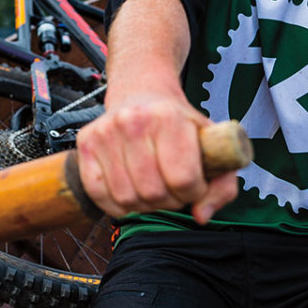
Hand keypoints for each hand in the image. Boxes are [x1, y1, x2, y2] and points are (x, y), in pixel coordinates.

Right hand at [75, 94, 239, 223]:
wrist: (142, 90)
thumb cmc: (179, 122)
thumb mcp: (211, 143)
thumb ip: (222, 185)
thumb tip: (201, 217)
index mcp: (169, 117)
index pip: (183, 178)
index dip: (194, 192)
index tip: (194, 184)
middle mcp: (133, 121)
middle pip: (153, 193)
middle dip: (169, 201)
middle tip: (172, 187)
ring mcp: (106, 132)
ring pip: (126, 198)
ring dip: (144, 204)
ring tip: (152, 186)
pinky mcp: (86, 143)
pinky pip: (98, 194)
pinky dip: (116, 203)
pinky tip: (130, 188)